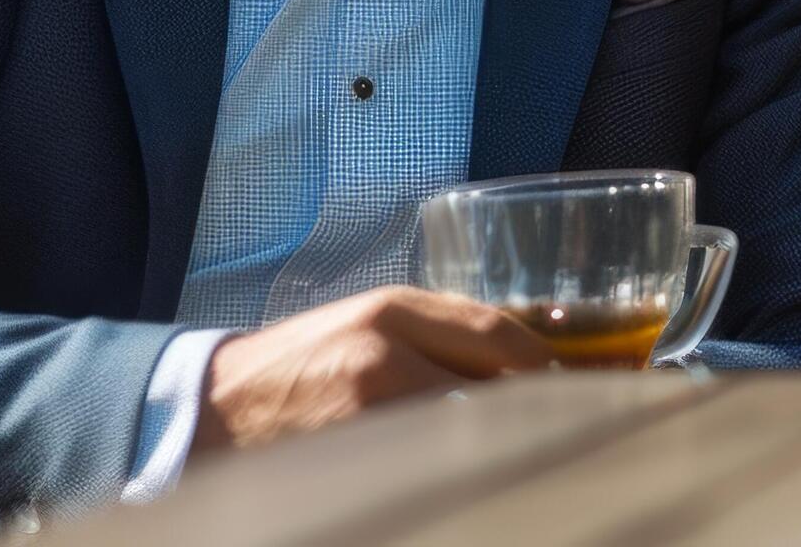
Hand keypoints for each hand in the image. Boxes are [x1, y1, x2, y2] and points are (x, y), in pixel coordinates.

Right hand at [193, 286, 556, 453]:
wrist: (201, 413)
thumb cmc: (296, 368)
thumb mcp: (366, 326)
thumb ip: (441, 336)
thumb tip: (537, 366)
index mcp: (389, 312)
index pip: (505, 337)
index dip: (559, 369)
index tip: (600, 387)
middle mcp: (381, 360)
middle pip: (500, 390)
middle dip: (551, 416)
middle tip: (591, 436)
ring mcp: (366, 420)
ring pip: (475, 438)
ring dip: (514, 454)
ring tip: (545, 465)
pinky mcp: (351, 469)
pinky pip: (433, 476)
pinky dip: (467, 482)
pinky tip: (489, 489)